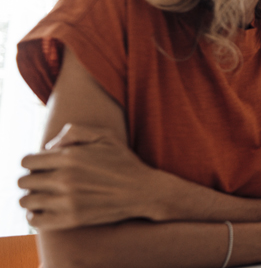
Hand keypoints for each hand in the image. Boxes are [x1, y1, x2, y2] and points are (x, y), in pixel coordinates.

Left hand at [18, 123, 163, 229]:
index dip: (34, 163)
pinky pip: (35, 221)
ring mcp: (67, 200)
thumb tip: (49, 147)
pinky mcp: (71, 219)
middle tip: (46, 182)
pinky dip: (35, 216)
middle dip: (32, 180)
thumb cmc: (124, 162)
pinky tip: (46, 210)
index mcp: (70, 156)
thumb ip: (74, 131)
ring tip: (45, 196)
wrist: (144, 192)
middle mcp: (65, 178)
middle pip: (24, 181)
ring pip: (26, 201)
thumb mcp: (105, 135)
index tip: (44, 167)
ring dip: (32, 198)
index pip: (27, 161)